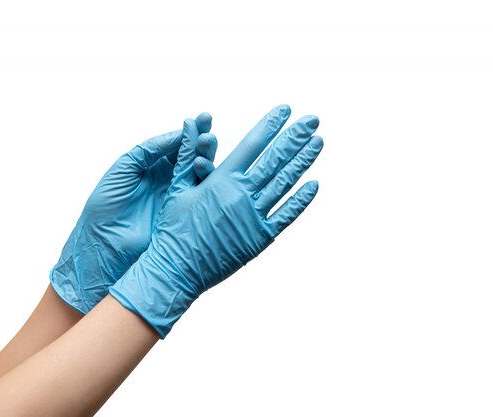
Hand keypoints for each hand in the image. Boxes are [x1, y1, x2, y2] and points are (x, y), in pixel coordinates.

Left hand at [50, 114, 217, 313]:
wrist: (104, 248)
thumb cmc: (104, 209)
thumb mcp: (123, 170)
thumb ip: (147, 151)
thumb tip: (176, 135)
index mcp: (152, 168)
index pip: (176, 145)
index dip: (190, 132)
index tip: (203, 118)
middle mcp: (169, 181)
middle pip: (192, 156)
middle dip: (203, 141)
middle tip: (210, 132)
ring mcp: (179, 198)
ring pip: (200, 174)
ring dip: (207, 157)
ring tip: (209, 144)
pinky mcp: (186, 214)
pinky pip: (200, 194)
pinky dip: (206, 179)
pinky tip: (206, 166)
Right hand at [110, 104, 322, 336]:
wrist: (176, 270)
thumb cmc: (174, 229)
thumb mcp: (177, 188)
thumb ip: (189, 154)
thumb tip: (191, 121)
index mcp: (221, 180)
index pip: (252, 144)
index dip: (270, 124)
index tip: (285, 109)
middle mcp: (241, 195)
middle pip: (275, 159)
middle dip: (295, 136)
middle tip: (313, 119)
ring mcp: (253, 216)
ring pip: (285, 183)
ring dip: (303, 161)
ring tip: (318, 142)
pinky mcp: (261, 238)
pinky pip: (286, 215)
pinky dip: (301, 199)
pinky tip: (315, 184)